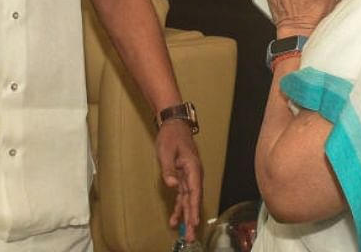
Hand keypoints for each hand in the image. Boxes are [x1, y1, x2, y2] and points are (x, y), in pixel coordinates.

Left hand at [157, 121, 202, 241]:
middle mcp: (194, 175)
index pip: (194, 191)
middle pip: (193, 200)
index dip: (194, 207)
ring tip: (185, 233)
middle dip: (192, 218)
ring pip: (189, 200)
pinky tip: (176, 219)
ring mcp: (189, 177)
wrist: (174, 125)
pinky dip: (180, 207)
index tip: (194, 222)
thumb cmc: (171, 136)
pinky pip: (183, 196)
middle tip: (191, 236)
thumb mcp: (166, 151)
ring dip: (187, 216)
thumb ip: (169, 169)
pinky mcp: (183, 177)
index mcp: (193, 168)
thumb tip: (172, 185)